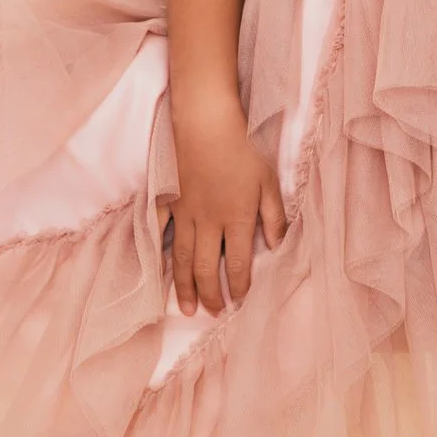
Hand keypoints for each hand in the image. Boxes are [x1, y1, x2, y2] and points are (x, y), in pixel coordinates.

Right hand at [168, 121, 285, 312]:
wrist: (205, 123)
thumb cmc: (242, 150)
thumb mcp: (269, 182)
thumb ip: (274, 217)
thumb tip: (278, 247)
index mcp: (237, 219)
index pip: (239, 263)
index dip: (239, 286)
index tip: (241, 301)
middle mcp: (208, 223)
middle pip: (207, 269)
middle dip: (211, 295)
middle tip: (214, 314)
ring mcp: (184, 214)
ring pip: (183, 259)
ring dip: (185, 287)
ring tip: (187, 309)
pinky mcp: (168, 202)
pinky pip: (160, 234)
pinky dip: (158, 255)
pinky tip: (158, 273)